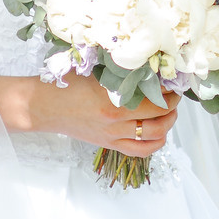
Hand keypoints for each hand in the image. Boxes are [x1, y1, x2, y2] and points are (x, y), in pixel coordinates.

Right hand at [0, 74, 179, 155]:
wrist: (44, 106)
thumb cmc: (67, 84)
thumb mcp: (96, 71)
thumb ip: (122, 72)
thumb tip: (150, 67)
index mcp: (113, 99)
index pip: (154, 97)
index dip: (169, 90)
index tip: (173, 82)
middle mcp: (115, 120)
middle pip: (159, 117)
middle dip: (172, 106)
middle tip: (174, 96)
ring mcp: (113, 135)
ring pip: (153, 137)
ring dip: (168, 126)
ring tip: (169, 114)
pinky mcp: (108, 144)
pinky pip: (139, 151)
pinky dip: (154, 144)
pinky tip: (158, 133)